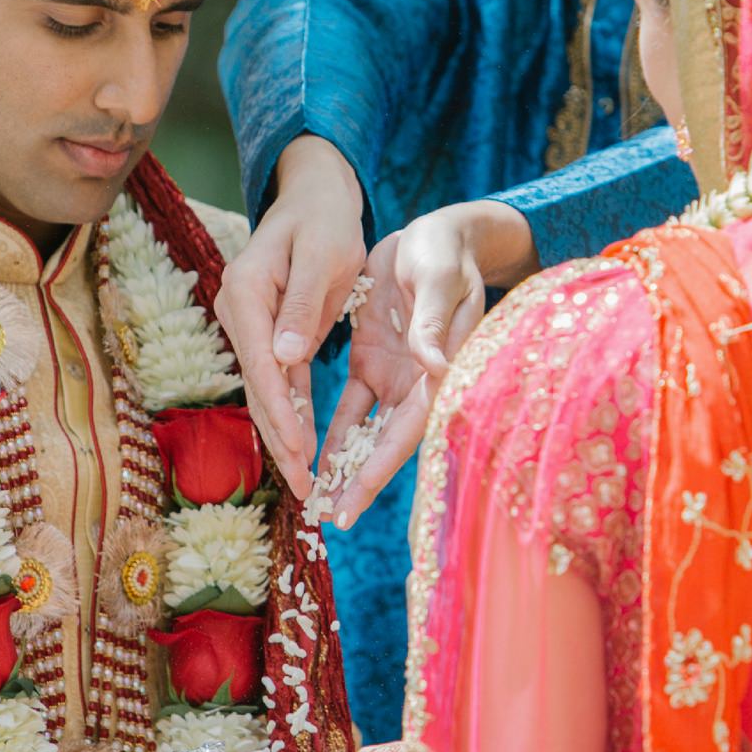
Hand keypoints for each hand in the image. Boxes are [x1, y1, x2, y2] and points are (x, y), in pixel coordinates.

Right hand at [216, 136, 366, 494]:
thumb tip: (285, 357)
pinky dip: (289, 411)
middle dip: (279, 439)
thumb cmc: (325, 220)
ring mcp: (249, 323)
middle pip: (258, 386)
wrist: (315, 193)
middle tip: (302, 488)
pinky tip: (301, 446)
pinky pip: (278, 378)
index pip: (262, 365)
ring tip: (302, 481)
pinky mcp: (267, 331)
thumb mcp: (322, 256)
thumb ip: (301, 306)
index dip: (280, 413)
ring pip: (266, 389)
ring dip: (283, 434)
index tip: (299, 453)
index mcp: (246, 293)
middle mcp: (238, 311)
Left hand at [317, 202, 534, 529]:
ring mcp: (393, 374)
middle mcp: (418, 380)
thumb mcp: (438, 279)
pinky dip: (329, 430)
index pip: (412, 424)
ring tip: (316, 499)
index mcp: (441, 365)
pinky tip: (307, 456)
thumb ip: (431, 323)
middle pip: (387, 441)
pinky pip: (348, 406)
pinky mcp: (372, 361)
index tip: (356, 490)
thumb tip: (433, 367)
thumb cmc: (444, 252)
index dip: (385, 460)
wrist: (438, 233)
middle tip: (332, 517)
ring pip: (364, 431)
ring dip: (342, 463)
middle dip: (360, 479)